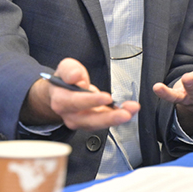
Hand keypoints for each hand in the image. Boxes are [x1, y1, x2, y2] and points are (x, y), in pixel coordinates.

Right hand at [23, 57, 139, 130]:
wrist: (61, 93)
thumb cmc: (64, 80)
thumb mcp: (65, 68)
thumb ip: (69, 70)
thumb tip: (75, 77)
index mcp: (61, 100)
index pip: (76, 102)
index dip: (91, 101)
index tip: (107, 97)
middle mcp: (70, 115)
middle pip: (89, 120)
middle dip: (109, 117)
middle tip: (125, 113)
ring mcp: (81, 121)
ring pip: (99, 124)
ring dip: (117, 118)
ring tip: (131, 110)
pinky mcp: (92, 123)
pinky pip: (105, 122)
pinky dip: (118, 116)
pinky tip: (129, 111)